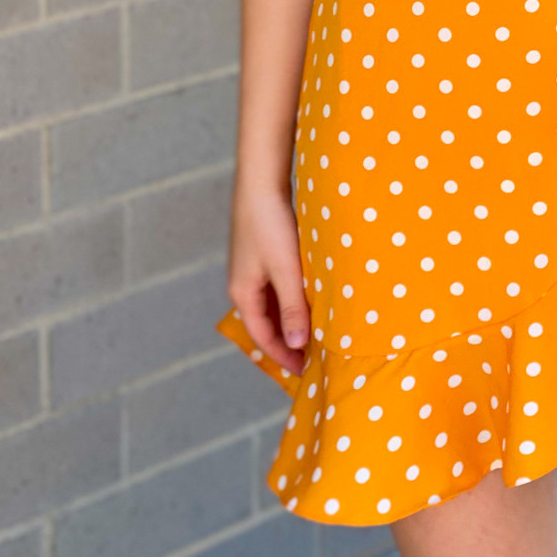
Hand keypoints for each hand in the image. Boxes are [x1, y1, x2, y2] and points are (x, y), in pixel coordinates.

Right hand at [226, 179, 309, 375]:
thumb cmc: (272, 225)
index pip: (262, 337)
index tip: (305, 373)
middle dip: (286, 345)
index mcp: (242, 293)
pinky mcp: (262, 257)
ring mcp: (251, 272)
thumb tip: (296, 346)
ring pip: (271, 309)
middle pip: (265, 326)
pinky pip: (275, 291)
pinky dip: (291, 304)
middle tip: (312, 361)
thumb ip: (292, 308)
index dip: (283, 357)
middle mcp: (242, 286)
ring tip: (314, 338)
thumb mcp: (286, 270)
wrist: (262, 182)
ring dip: (289, 324)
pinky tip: (309, 305)